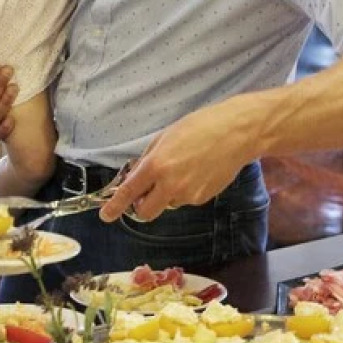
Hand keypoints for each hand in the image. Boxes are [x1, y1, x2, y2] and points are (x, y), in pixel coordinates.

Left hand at [99, 105, 257, 222]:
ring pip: (167, 204)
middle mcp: (170, 185)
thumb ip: (148, 159)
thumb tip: (136, 176)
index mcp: (157, 166)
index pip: (129, 192)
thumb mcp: (165, 137)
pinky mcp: (203, 199)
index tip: (106, 215)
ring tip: (182, 169)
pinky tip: (196, 172)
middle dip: (142, 205)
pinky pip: (185, 199)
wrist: (237, 134)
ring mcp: (188, 195)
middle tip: (146, 191)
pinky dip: (184, 190)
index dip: (115, 206)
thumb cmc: (200, 127)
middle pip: (146, 212)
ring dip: (166, 194)